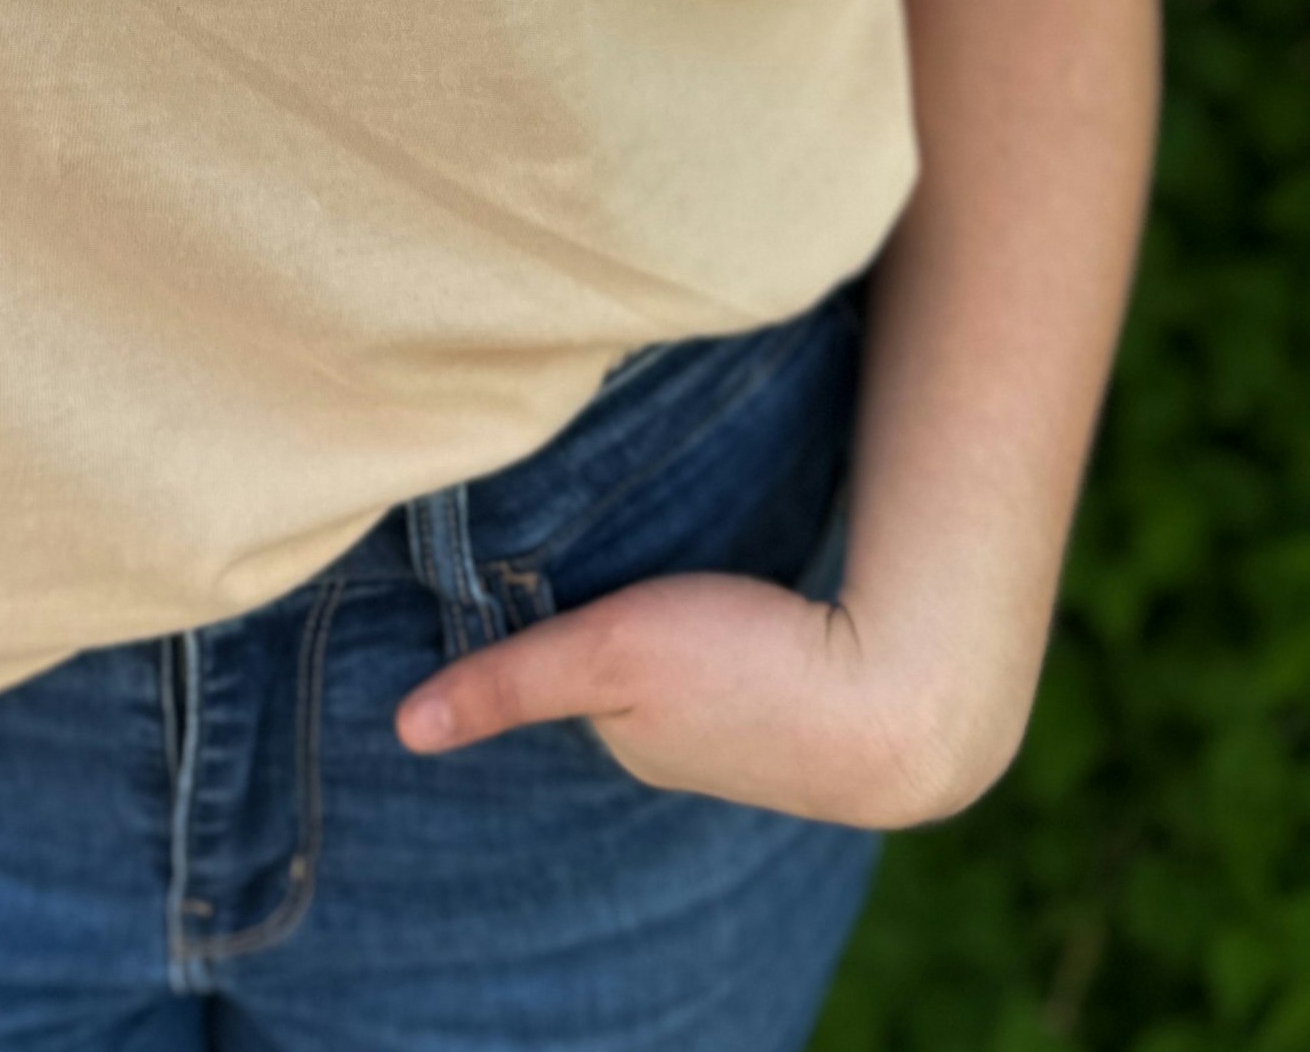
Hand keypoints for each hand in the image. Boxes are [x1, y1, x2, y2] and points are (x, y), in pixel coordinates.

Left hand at [389, 566, 1038, 829]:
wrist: (906, 696)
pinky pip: (755, 660)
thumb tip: (402, 729)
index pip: (568, 672)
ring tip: (694, 581)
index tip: (552, 558)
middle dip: (619, 629)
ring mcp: (757, 732)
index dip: (557, 615)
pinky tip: (761, 604)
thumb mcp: (608, 655)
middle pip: (627, 672)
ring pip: (691, 666)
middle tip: (627, 558)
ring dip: (687, 629)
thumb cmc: (746, 669)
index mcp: (634, 744)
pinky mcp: (818, 696)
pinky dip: (745, 633)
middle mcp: (688, 751)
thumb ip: (508, 682)